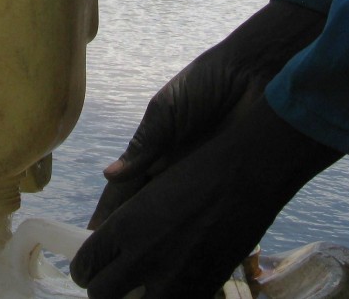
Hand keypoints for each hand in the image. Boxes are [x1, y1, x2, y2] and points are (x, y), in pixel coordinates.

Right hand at [70, 97, 339, 298]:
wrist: (257, 75)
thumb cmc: (209, 83)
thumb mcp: (168, 109)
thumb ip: (145, 143)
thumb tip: (110, 175)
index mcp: (156, 150)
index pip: (125, 191)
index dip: (109, 215)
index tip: (91, 241)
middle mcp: (175, 170)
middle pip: (146, 213)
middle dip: (130, 239)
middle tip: (114, 268)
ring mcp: (200, 181)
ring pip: (174, 222)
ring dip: (161, 245)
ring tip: (145, 274)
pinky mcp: (226, 186)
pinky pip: (208, 218)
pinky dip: (198, 239)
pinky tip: (189, 262)